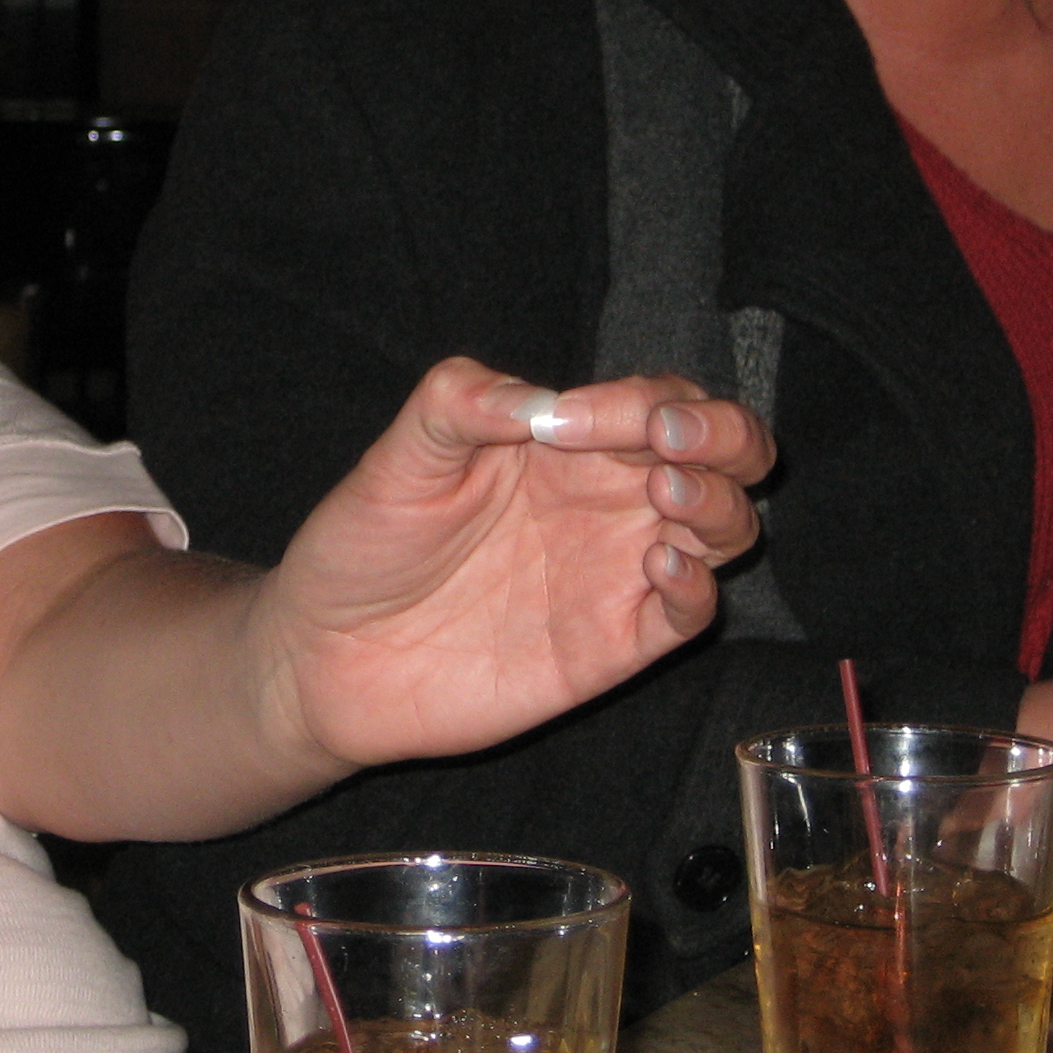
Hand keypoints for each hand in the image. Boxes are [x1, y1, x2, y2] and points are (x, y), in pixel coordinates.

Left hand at [250, 356, 773, 776]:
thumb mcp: (399, 455)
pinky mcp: (610, 645)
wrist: (326, 654)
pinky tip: (657, 566)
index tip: (572, 420)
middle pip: (721, 452)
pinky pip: (690, 615)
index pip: (654, 399)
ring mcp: (614, 572)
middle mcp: (605, 500)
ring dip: (720, 504)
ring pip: (724, 527)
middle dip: (726, 435)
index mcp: (564, 442)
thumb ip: (461, 403)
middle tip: (670, 444)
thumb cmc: (365, 540)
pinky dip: (697, 587)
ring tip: (666, 499)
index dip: (641, 398)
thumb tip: (540, 399)